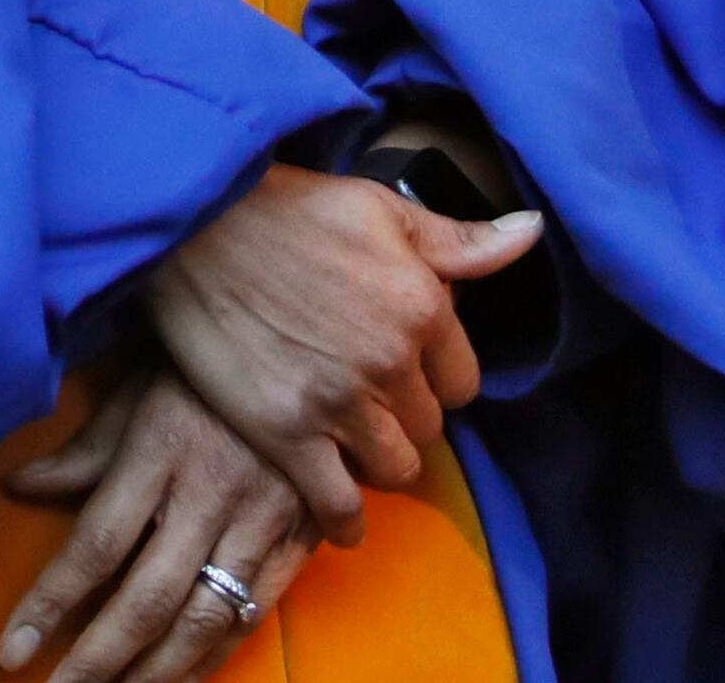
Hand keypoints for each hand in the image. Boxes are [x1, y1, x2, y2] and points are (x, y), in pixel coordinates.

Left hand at [0, 367, 312, 682]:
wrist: (311, 342)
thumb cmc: (206, 363)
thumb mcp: (137, 390)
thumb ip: (84, 451)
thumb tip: (17, 487)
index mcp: (159, 449)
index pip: (95, 545)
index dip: (50, 605)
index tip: (13, 652)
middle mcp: (209, 491)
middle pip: (147, 598)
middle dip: (98, 661)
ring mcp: (261, 517)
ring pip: (205, 617)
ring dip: (156, 672)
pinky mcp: (300, 533)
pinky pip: (255, 610)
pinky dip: (216, 653)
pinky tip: (184, 674)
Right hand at [142, 164, 543, 540]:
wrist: (192, 222)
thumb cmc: (287, 206)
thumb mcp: (380, 206)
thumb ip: (461, 238)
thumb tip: (532, 231)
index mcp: (423, 305)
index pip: (463, 381)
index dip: (433, 373)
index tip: (402, 362)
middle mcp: (390, 360)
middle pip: (429, 427)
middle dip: (404, 413)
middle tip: (366, 393)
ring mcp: (339, 403)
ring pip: (395, 468)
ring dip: (378, 457)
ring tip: (350, 436)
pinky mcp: (286, 434)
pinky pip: (339, 507)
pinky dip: (346, 519)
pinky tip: (342, 512)